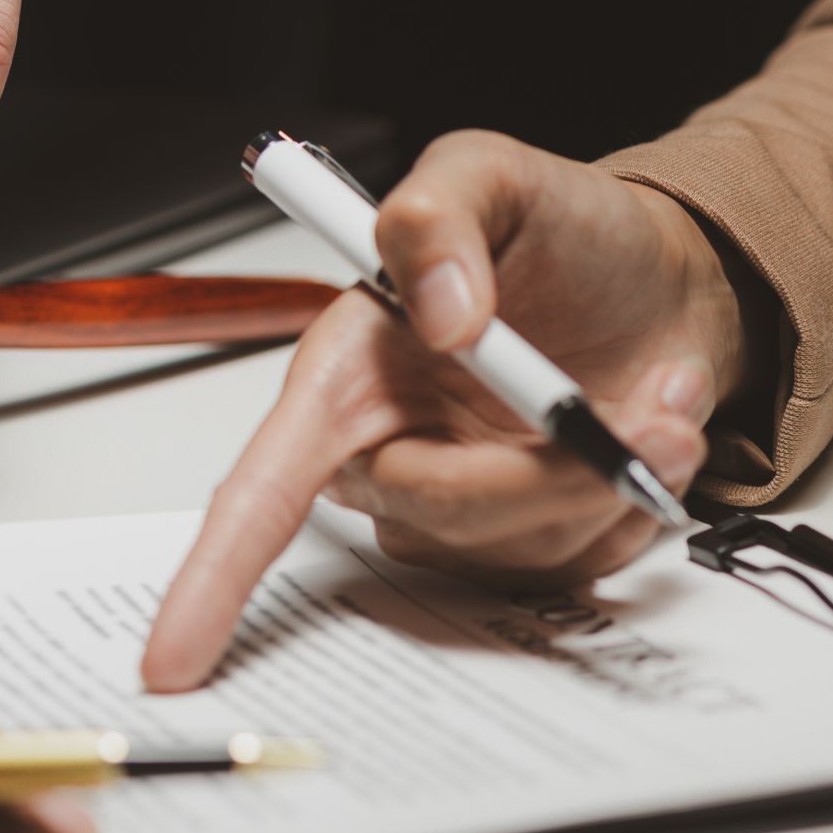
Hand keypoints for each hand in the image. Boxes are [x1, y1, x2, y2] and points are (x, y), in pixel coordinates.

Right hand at [144, 131, 751, 689]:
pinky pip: (581, 563)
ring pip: (521, 546)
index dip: (213, 579)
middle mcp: (391, 455)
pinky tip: (654, 431)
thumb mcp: (488, 174)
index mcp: (345, 380)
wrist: (660, 274)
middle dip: (548, 473)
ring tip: (660, 399)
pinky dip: (639, 500)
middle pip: (437, 518)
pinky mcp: (535, 543)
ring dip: (614, 478)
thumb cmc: (557, 231)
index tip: (172, 658)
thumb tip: (437, 310)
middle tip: (641, 416)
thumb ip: (437, 216)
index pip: (259, 492)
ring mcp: (464, 509)